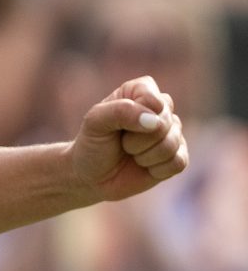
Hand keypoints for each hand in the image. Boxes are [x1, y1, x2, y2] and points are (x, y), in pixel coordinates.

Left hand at [70, 76, 188, 202]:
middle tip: (121, 144)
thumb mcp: (94, 123)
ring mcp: (172, 132)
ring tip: (131, 155)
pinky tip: (144, 167)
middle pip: (164, 122)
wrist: (92, 178)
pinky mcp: (178, 156)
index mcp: (140, 91)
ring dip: (144, 156)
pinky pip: (179, 162)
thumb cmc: (92, 145)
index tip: (118, 125)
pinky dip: (156, 170)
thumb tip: (155, 121)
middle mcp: (160, 109)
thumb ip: (120, 111)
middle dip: (136, 140)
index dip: (136, 115)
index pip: (151, 97)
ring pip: (172, 143)